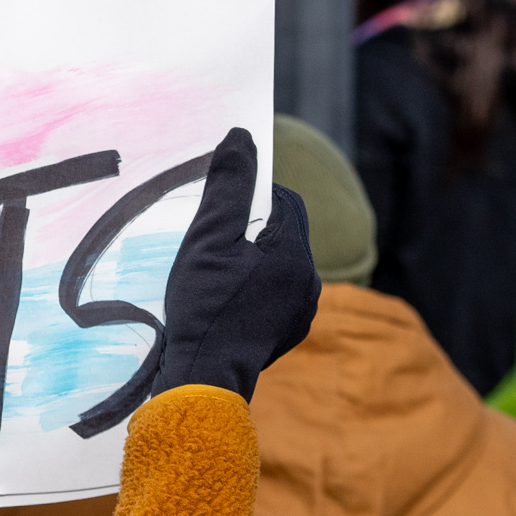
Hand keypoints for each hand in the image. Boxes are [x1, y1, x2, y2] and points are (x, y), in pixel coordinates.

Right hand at [152, 127, 318, 400]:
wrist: (206, 378)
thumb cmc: (206, 306)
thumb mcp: (208, 240)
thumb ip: (227, 187)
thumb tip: (241, 137)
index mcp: (295, 252)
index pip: (284, 200)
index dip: (252, 195)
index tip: (218, 207)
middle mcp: (309, 280)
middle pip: (282, 232)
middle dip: (249, 228)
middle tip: (210, 241)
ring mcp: (301, 310)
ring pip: (278, 264)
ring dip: (250, 258)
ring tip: (214, 272)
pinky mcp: (288, 332)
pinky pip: (274, 293)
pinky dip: (252, 287)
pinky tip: (224, 299)